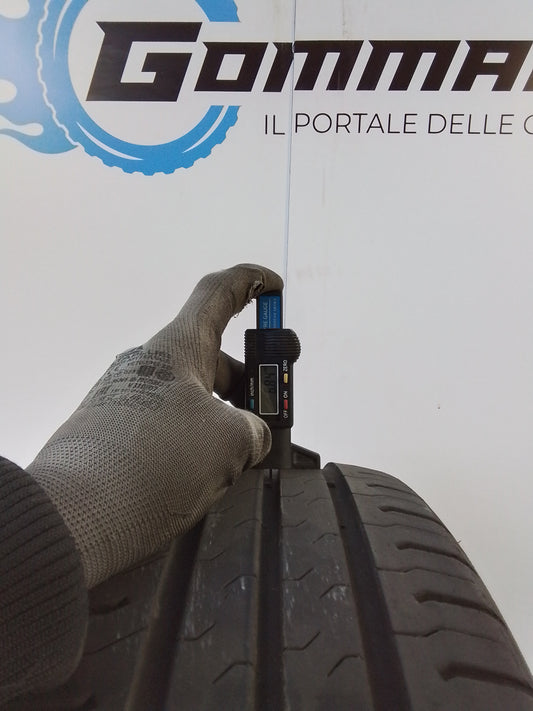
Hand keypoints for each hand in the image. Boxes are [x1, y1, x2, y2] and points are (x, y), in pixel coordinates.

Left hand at [27, 264, 282, 586]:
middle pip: (213, 357)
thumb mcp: (229, 441)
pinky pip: (171, 424)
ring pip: (194, 396)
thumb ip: (253, 430)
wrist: (78, 513)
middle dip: (251, 381)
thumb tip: (248, 436)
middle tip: (273, 411)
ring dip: (226, 416)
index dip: (251, 282)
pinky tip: (208, 471)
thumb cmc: (155, 462)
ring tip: (242, 455)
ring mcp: (130, 399)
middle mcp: (150, 365)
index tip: (274, 286)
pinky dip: (198, 437)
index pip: (217, 294)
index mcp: (178, 348)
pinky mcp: (118, 433)